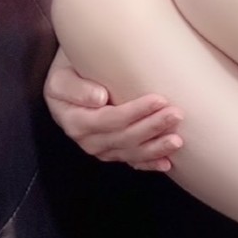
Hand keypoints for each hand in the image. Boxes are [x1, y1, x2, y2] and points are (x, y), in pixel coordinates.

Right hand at [43, 60, 184, 170]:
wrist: (67, 82)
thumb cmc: (67, 74)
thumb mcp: (61, 76)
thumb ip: (75, 87)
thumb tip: (99, 98)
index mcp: (75, 121)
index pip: (110, 119)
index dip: (136, 112)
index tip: (159, 100)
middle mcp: (88, 140)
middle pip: (125, 137)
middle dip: (153, 127)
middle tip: (176, 115)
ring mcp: (101, 149)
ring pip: (131, 153)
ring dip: (156, 148)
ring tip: (177, 140)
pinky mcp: (112, 152)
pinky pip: (132, 161)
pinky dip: (150, 163)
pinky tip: (167, 163)